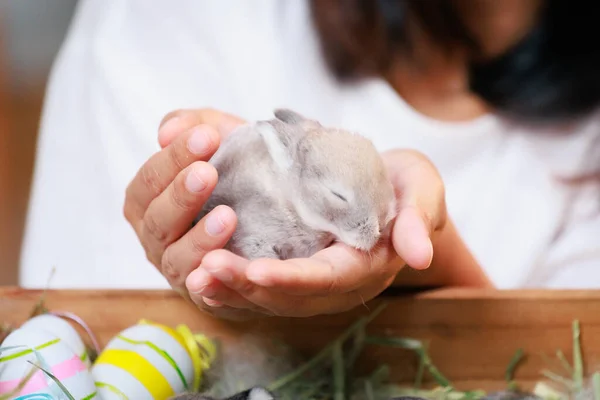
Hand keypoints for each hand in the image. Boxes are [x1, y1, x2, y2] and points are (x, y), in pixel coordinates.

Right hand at [123, 108, 247, 316]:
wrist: (263, 222)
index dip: (172, 158)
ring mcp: (176, 270)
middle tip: (209, 173)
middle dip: (181, 196)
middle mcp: (154, 238)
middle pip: (157, 220)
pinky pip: (204, 293)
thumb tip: (166, 131)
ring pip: (177, 260)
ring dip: (199, 240)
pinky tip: (227, 266)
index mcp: (147, 202)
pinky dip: (212, 283)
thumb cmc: (231, 178)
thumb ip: (194, 127)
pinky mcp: (203, 295)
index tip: (206, 137)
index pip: (150, 180)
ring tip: (228, 217)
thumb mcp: (218, 144)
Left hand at [183, 148, 448, 317]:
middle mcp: (336, 283)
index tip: (255, 270)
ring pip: (269, 299)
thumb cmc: (405, 186)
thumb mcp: (421, 189)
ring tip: (195, 277)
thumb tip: (420, 255)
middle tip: (205, 270)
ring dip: (231, 291)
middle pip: (289, 296)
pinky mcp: (295, 273)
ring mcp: (313, 283)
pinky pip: (260, 289)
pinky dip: (231, 287)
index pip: (326, 278)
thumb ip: (419, 218)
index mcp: (366, 264)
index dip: (291, 279)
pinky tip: (201, 276)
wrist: (392, 193)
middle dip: (247, 287)